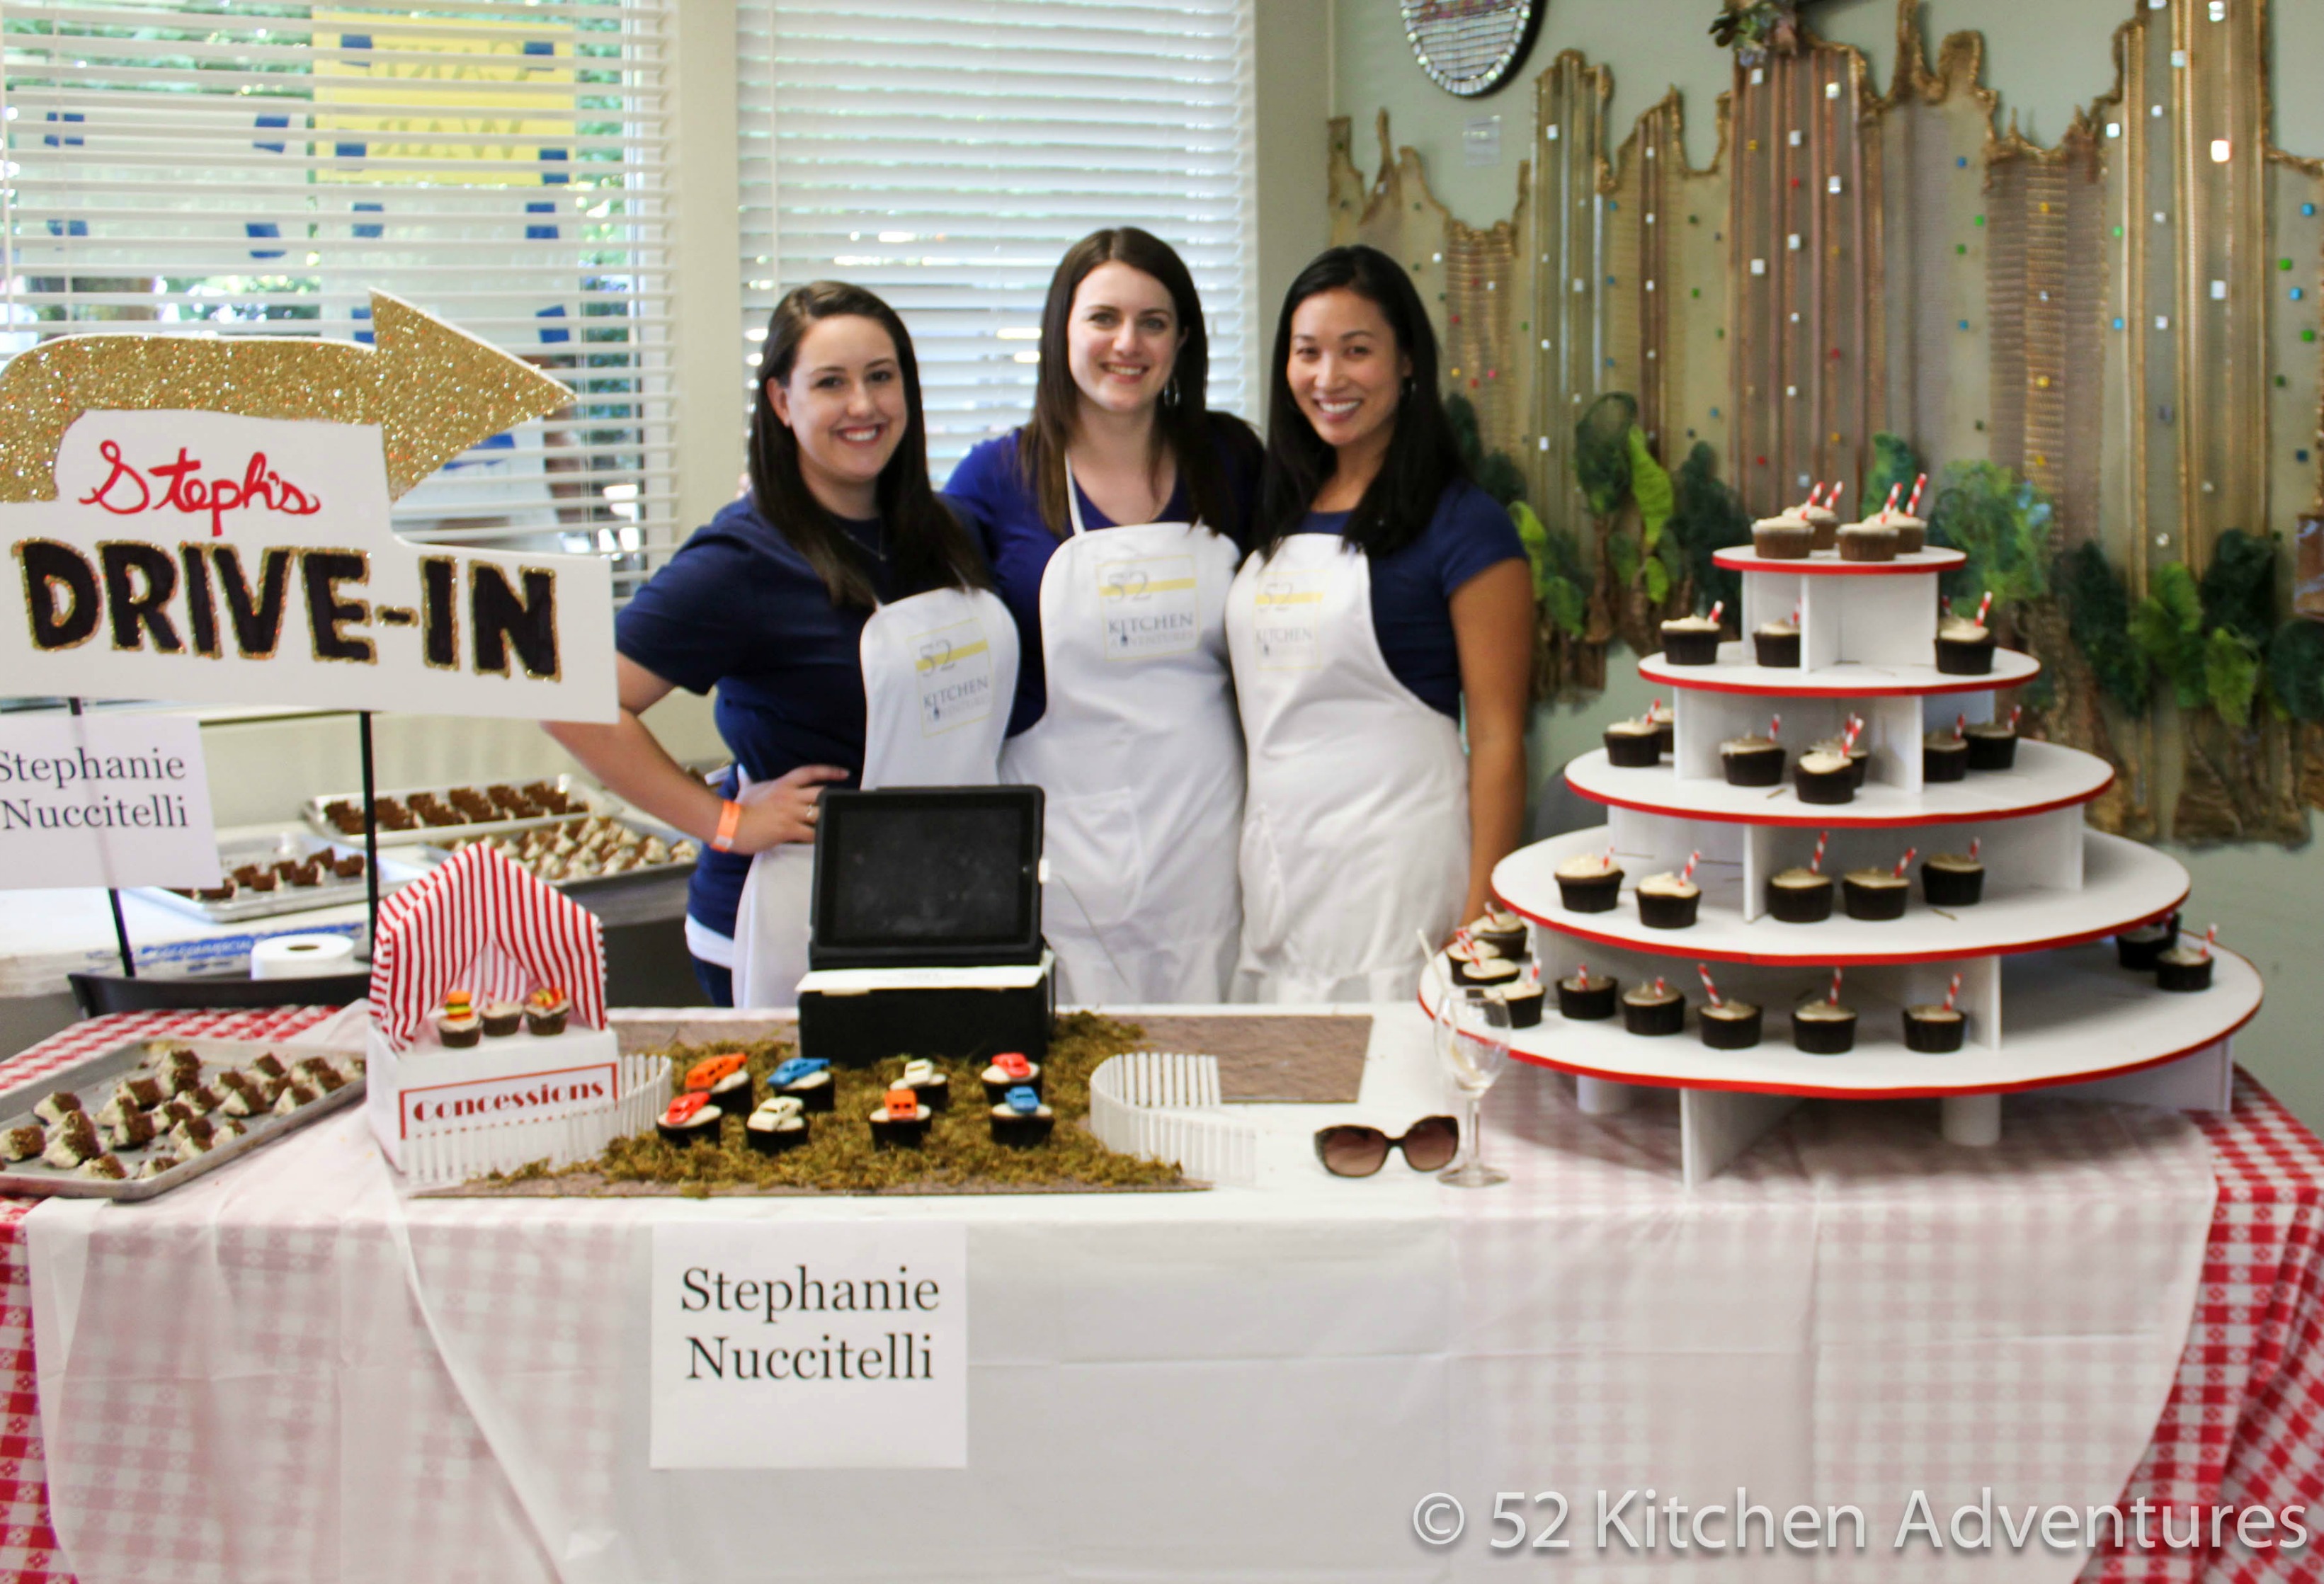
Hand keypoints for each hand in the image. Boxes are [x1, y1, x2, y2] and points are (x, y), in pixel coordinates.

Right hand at [728, 765, 848, 852]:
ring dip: (827, 819)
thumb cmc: (739, 807)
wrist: (731, 825)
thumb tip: (741, 770)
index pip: (810, 772)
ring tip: (834, 823)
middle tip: (842, 803)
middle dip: (832, 799)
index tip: (844, 773)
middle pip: (820, 793)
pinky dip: (818, 837)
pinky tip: (822, 840)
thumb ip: (747, 779)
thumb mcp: (747, 789)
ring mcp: (791, 813)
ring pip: (819, 814)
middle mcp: (790, 796)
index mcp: (783, 784)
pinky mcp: (789, 829)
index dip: (829, 771)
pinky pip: (811, 834)